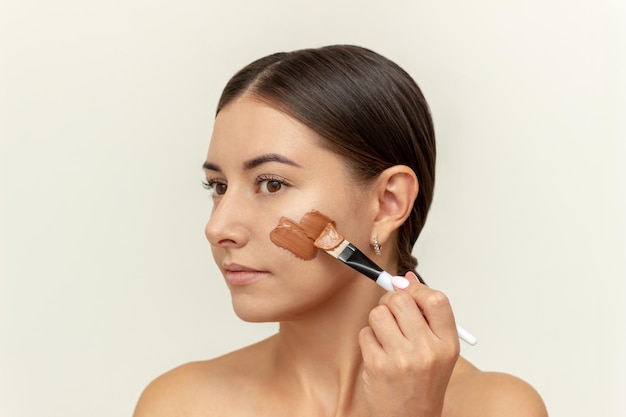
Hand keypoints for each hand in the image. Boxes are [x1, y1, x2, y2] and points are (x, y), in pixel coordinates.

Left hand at [358, 272, 459, 416]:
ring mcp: (401, 359)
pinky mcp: (377, 366)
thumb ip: (425, 313)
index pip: (436, 299)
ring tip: (385, 335)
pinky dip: (368, 338)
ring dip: (377, 320)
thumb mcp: (437, 350)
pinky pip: (365, 332)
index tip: (408, 291)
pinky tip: (378, 352)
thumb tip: (406, 278)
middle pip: (401, 300)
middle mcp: (427, 351)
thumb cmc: (423, 382)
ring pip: (378, 313)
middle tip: (391, 311)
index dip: (417, 289)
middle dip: (391, 301)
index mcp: (447, 344)